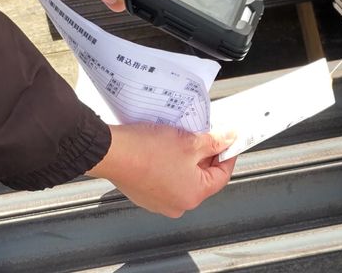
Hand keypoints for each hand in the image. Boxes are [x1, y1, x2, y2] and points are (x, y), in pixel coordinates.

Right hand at [87, 123, 237, 216]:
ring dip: (186, 160)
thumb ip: (214, 142)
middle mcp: (177, 205)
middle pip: (202, 178)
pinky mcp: (144, 194)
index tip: (228, 142)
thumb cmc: (147, 151)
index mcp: (193, 195)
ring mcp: (158, 202)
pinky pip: (165, 179)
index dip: (227, 155)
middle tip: (205, 136)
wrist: (113, 152)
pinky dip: (169, 165)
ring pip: (183, 177)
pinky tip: (165, 149)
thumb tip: (228, 140)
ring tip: (183, 140)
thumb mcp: (190, 142)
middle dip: (205, 156)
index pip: (222, 176)